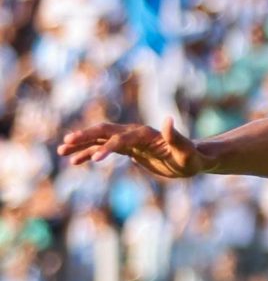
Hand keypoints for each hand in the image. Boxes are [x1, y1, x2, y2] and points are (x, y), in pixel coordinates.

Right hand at [58, 119, 201, 179]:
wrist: (193, 159)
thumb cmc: (191, 157)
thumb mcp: (186, 151)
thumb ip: (176, 137)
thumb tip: (168, 119)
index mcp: (144, 134)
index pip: (121, 139)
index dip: (108, 148)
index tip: (95, 160)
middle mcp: (134, 133)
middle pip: (104, 132)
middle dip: (85, 137)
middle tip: (66, 143)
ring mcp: (129, 140)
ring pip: (100, 139)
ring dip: (82, 144)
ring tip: (62, 151)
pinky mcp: (128, 148)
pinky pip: (104, 148)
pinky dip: (90, 153)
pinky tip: (76, 161)